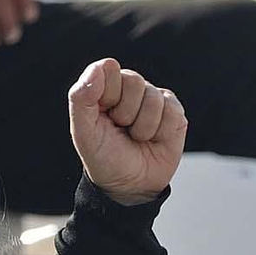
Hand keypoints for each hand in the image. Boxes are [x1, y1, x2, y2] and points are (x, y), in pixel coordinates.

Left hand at [68, 58, 187, 205]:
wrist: (130, 186)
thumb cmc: (104, 158)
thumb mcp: (83, 133)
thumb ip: (81, 99)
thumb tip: (99, 68)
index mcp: (105, 89)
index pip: (109, 69)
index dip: (107, 95)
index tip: (104, 116)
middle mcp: (130, 89)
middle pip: (134, 81)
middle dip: (125, 113)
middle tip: (122, 130)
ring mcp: (154, 98)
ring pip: (153, 99)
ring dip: (142, 127)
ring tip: (137, 138)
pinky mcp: (174, 111)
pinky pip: (170, 111)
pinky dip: (160, 132)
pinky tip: (153, 139)